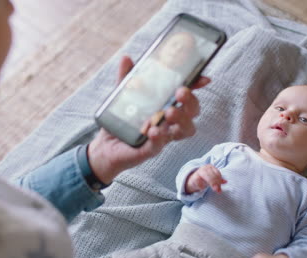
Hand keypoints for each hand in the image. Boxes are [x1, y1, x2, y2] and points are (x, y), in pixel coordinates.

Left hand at [88, 56, 209, 183]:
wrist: (104, 145)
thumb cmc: (122, 120)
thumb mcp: (123, 95)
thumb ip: (127, 78)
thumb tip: (127, 58)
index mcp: (167, 105)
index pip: (187, 94)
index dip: (196, 86)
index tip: (202, 79)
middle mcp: (169, 121)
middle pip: (192, 112)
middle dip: (191, 101)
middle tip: (180, 93)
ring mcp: (163, 135)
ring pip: (185, 130)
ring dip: (181, 119)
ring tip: (169, 112)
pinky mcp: (150, 149)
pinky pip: (160, 145)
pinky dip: (159, 137)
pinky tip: (153, 130)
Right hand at [185, 164, 226, 193]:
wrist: (193, 180)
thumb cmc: (205, 178)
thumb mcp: (213, 179)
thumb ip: (219, 180)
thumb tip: (225, 182)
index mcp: (210, 167)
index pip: (217, 172)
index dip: (219, 179)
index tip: (222, 184)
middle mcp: (205, 168)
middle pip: (211, 173)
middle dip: (215, 181)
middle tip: (218, 189)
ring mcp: (199, 172)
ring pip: (205, 175)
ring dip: (211, 183)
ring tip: (215, 190)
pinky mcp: (194, 178)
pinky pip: (198, 181)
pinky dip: (201, 186)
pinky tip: (203, 188)